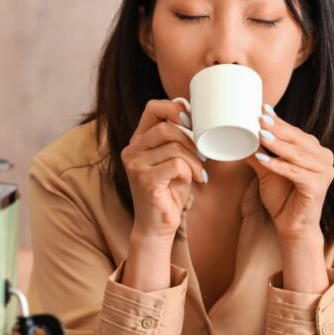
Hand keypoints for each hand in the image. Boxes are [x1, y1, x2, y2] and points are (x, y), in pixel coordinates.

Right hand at [122, 98, 206, 239]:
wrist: (157, 226)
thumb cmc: (169, 192)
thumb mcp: (174, 160)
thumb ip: (178, 139)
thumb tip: (194, 114)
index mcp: (138, 141)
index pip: (153, 108)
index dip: (175, 108)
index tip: (192, 121)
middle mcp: (131, 150)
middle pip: (166, 127)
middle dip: (191, 140)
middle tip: (201, 155)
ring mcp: (135, 165)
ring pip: (174, 146)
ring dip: (194, 159)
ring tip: (199, 172)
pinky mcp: (145, 180)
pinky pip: (176, 164)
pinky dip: (190, 171)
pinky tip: (194, 181)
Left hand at [244, 105, 333, 243]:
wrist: (293, 227)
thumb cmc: (283, 198)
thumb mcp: (267, 171)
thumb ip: (258, 154)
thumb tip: (238, 136)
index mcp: (315, 151)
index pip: (295, 132)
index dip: (278, 121)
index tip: (262, 108)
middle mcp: (324, 158)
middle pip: (297, 140)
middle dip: (277, 128)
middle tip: (259, 117)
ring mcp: (324, 172)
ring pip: (297, 154)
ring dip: (277, 144)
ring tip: (259, 135)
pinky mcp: (318, 187)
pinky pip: (297, 173)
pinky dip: (280, 166)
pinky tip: (264, 160)